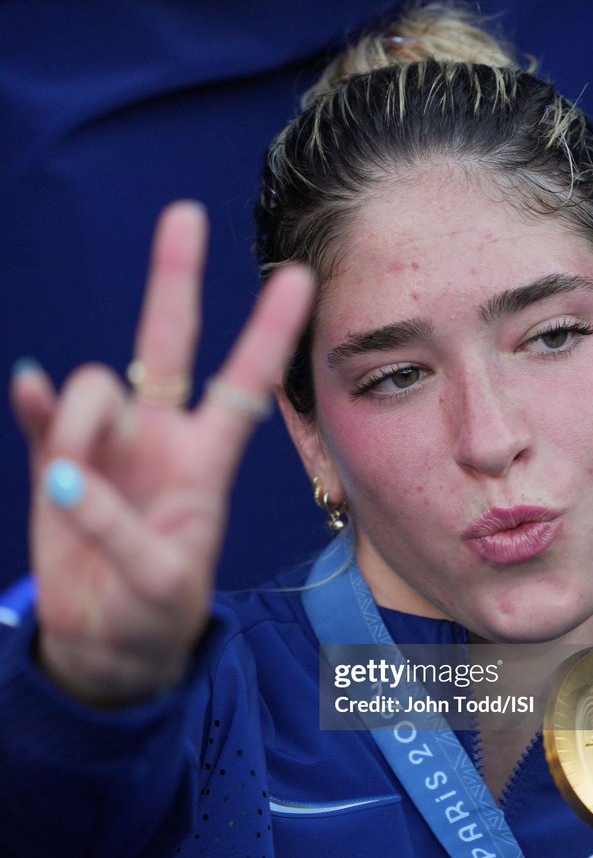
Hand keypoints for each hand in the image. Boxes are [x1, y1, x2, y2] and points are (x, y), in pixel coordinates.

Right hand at [10, 202, 313, 704]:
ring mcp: (108, 445)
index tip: (297, 278)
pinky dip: (36, 402)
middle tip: (184, 214)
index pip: (244, 385)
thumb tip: (68, 476)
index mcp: (204, 463)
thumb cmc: (155, 614)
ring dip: (78, 427)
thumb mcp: (156, 584)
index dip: (268, 333)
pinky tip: (30, 392)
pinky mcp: (57, 461)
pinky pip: (42, 414)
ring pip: (92, 388)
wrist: (107, 643)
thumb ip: (117, 530)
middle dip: (174, 280)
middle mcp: (160, 438)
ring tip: (72, 489)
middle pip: (169, 344)